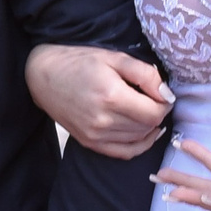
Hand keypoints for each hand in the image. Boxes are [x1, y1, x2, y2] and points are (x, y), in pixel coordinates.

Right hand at [26, 44, 172, 158]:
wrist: (43, 77)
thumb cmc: (80, 62)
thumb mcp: (115, 58)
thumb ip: (146, 75)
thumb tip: (166, 96)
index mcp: (111, 96)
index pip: (155, 112)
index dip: (165, 103)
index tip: (162, 93)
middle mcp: (103, 120)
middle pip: (148, 126)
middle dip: (157, 113)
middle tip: (154, 99)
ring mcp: (95, 135)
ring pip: (139, 138)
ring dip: (148, 126)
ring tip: (145, 110)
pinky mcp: (90, 143)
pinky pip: (125, 152)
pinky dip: (140, 145)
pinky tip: (145, 133)